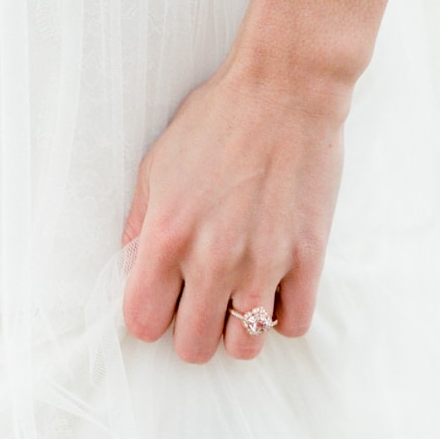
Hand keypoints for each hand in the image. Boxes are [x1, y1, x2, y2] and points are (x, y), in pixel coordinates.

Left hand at [121, 55, 347, 363]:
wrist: (286, 89)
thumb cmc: (218, 121)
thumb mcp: (157, 165)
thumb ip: (140, 224)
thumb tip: (131, 268)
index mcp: (167, 237)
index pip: (143, 324)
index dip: (151, 319)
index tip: (164, 303)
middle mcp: (212, 259)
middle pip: (193, 348)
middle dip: (193, 333)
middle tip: (203, 305)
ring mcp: (263, 263)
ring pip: (244, 347)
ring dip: (239, 330)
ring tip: (240, 298)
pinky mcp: (307, 258)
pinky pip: (294, 325)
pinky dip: (282, 315)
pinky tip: (276, 288)